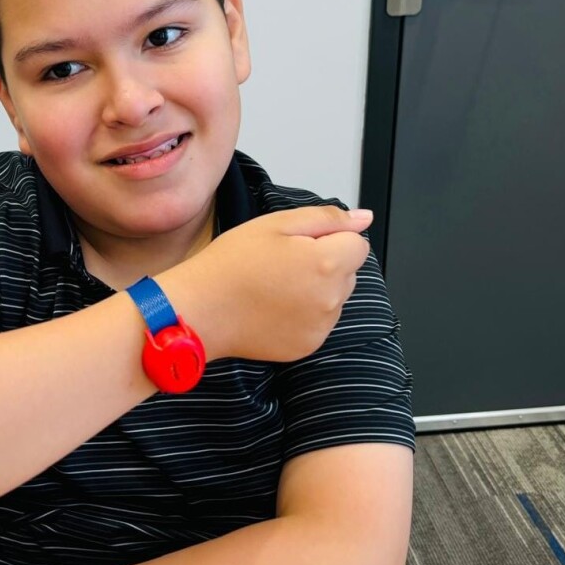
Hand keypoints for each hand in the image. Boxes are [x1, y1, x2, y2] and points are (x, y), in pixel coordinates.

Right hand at [166, 206, 372, 362]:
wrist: (200, 310)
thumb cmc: (230, 264)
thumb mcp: (276, 225)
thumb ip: (327, 219)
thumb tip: (363, 219)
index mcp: (326, 264)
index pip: (357, 244)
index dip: (328, 239)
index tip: (295, 245)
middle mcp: (331, 300)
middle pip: (348, 272)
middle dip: (325, 264)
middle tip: (281, 264)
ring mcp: (321, 327)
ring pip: (335, 298)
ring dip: (317, 290)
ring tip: (274, 287)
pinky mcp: (307, 346)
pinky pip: (320, 322)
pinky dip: (304, 314)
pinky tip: (273, 307)